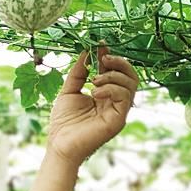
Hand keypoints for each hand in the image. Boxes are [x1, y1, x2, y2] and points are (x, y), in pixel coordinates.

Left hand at [44, 45, 138, 166]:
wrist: (59, 145)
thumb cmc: (63, 123)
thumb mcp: (69, 91)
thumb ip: (79, 73)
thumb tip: (87, 52)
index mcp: (106, 95)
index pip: (116, 72)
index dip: (110, 56)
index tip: (100, 45)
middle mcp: (115, 102)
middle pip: (130, 76)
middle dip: (119, 62)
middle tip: (104, 58)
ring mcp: (118, 112)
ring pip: (131, 84)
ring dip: (113, 76)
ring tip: (94, 80)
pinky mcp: (118, 120)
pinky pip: (124, 97)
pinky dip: (111, 89)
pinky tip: (95, 92)